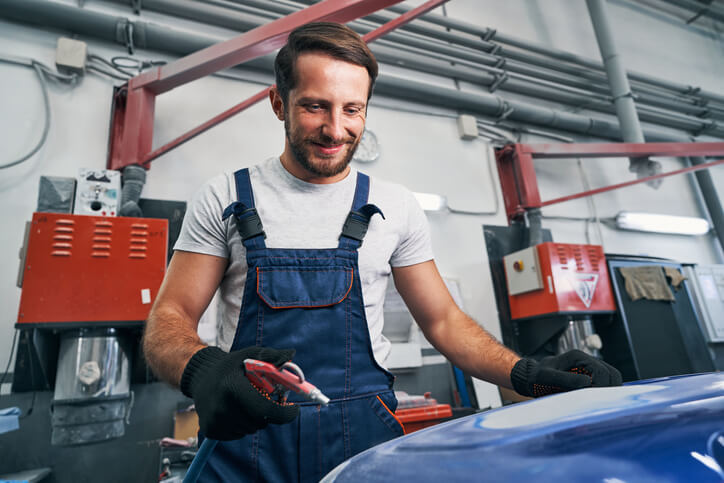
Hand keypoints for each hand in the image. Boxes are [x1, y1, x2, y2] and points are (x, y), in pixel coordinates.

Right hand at [180, 346, 299, 440]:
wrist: (201, 376)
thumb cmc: (231, 365)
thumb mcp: (250, 354)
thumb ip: (272, 356)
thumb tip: (291, 354)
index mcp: (232, 386)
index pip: (264, 409)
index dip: (283, 413)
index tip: (294, 409)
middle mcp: (221, 406)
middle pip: (260, 422)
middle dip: (269, 413)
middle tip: (265, 399)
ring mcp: (214, 421)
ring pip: (251, 429)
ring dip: (255, 419)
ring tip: (247, 403)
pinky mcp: (210, 431)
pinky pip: (238, 435)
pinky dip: (243, 425)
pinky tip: (236, 411)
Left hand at [510, 349, 621, 397]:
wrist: (531, 378)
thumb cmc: (537, 377)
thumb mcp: (547, 378)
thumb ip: (566, 380)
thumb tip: (587, 383)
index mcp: (578, 357)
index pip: (603, 371)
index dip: (602, 386)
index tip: (594, 399)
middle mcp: (586, 360)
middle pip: (611, 374)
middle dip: (608, 389)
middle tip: (596, 403)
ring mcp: (589, 368)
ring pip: (611, 379)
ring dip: (606, 391)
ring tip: (594, 403)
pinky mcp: (589, 377)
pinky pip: (604, 384)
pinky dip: (602, 393)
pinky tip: (592, 401)